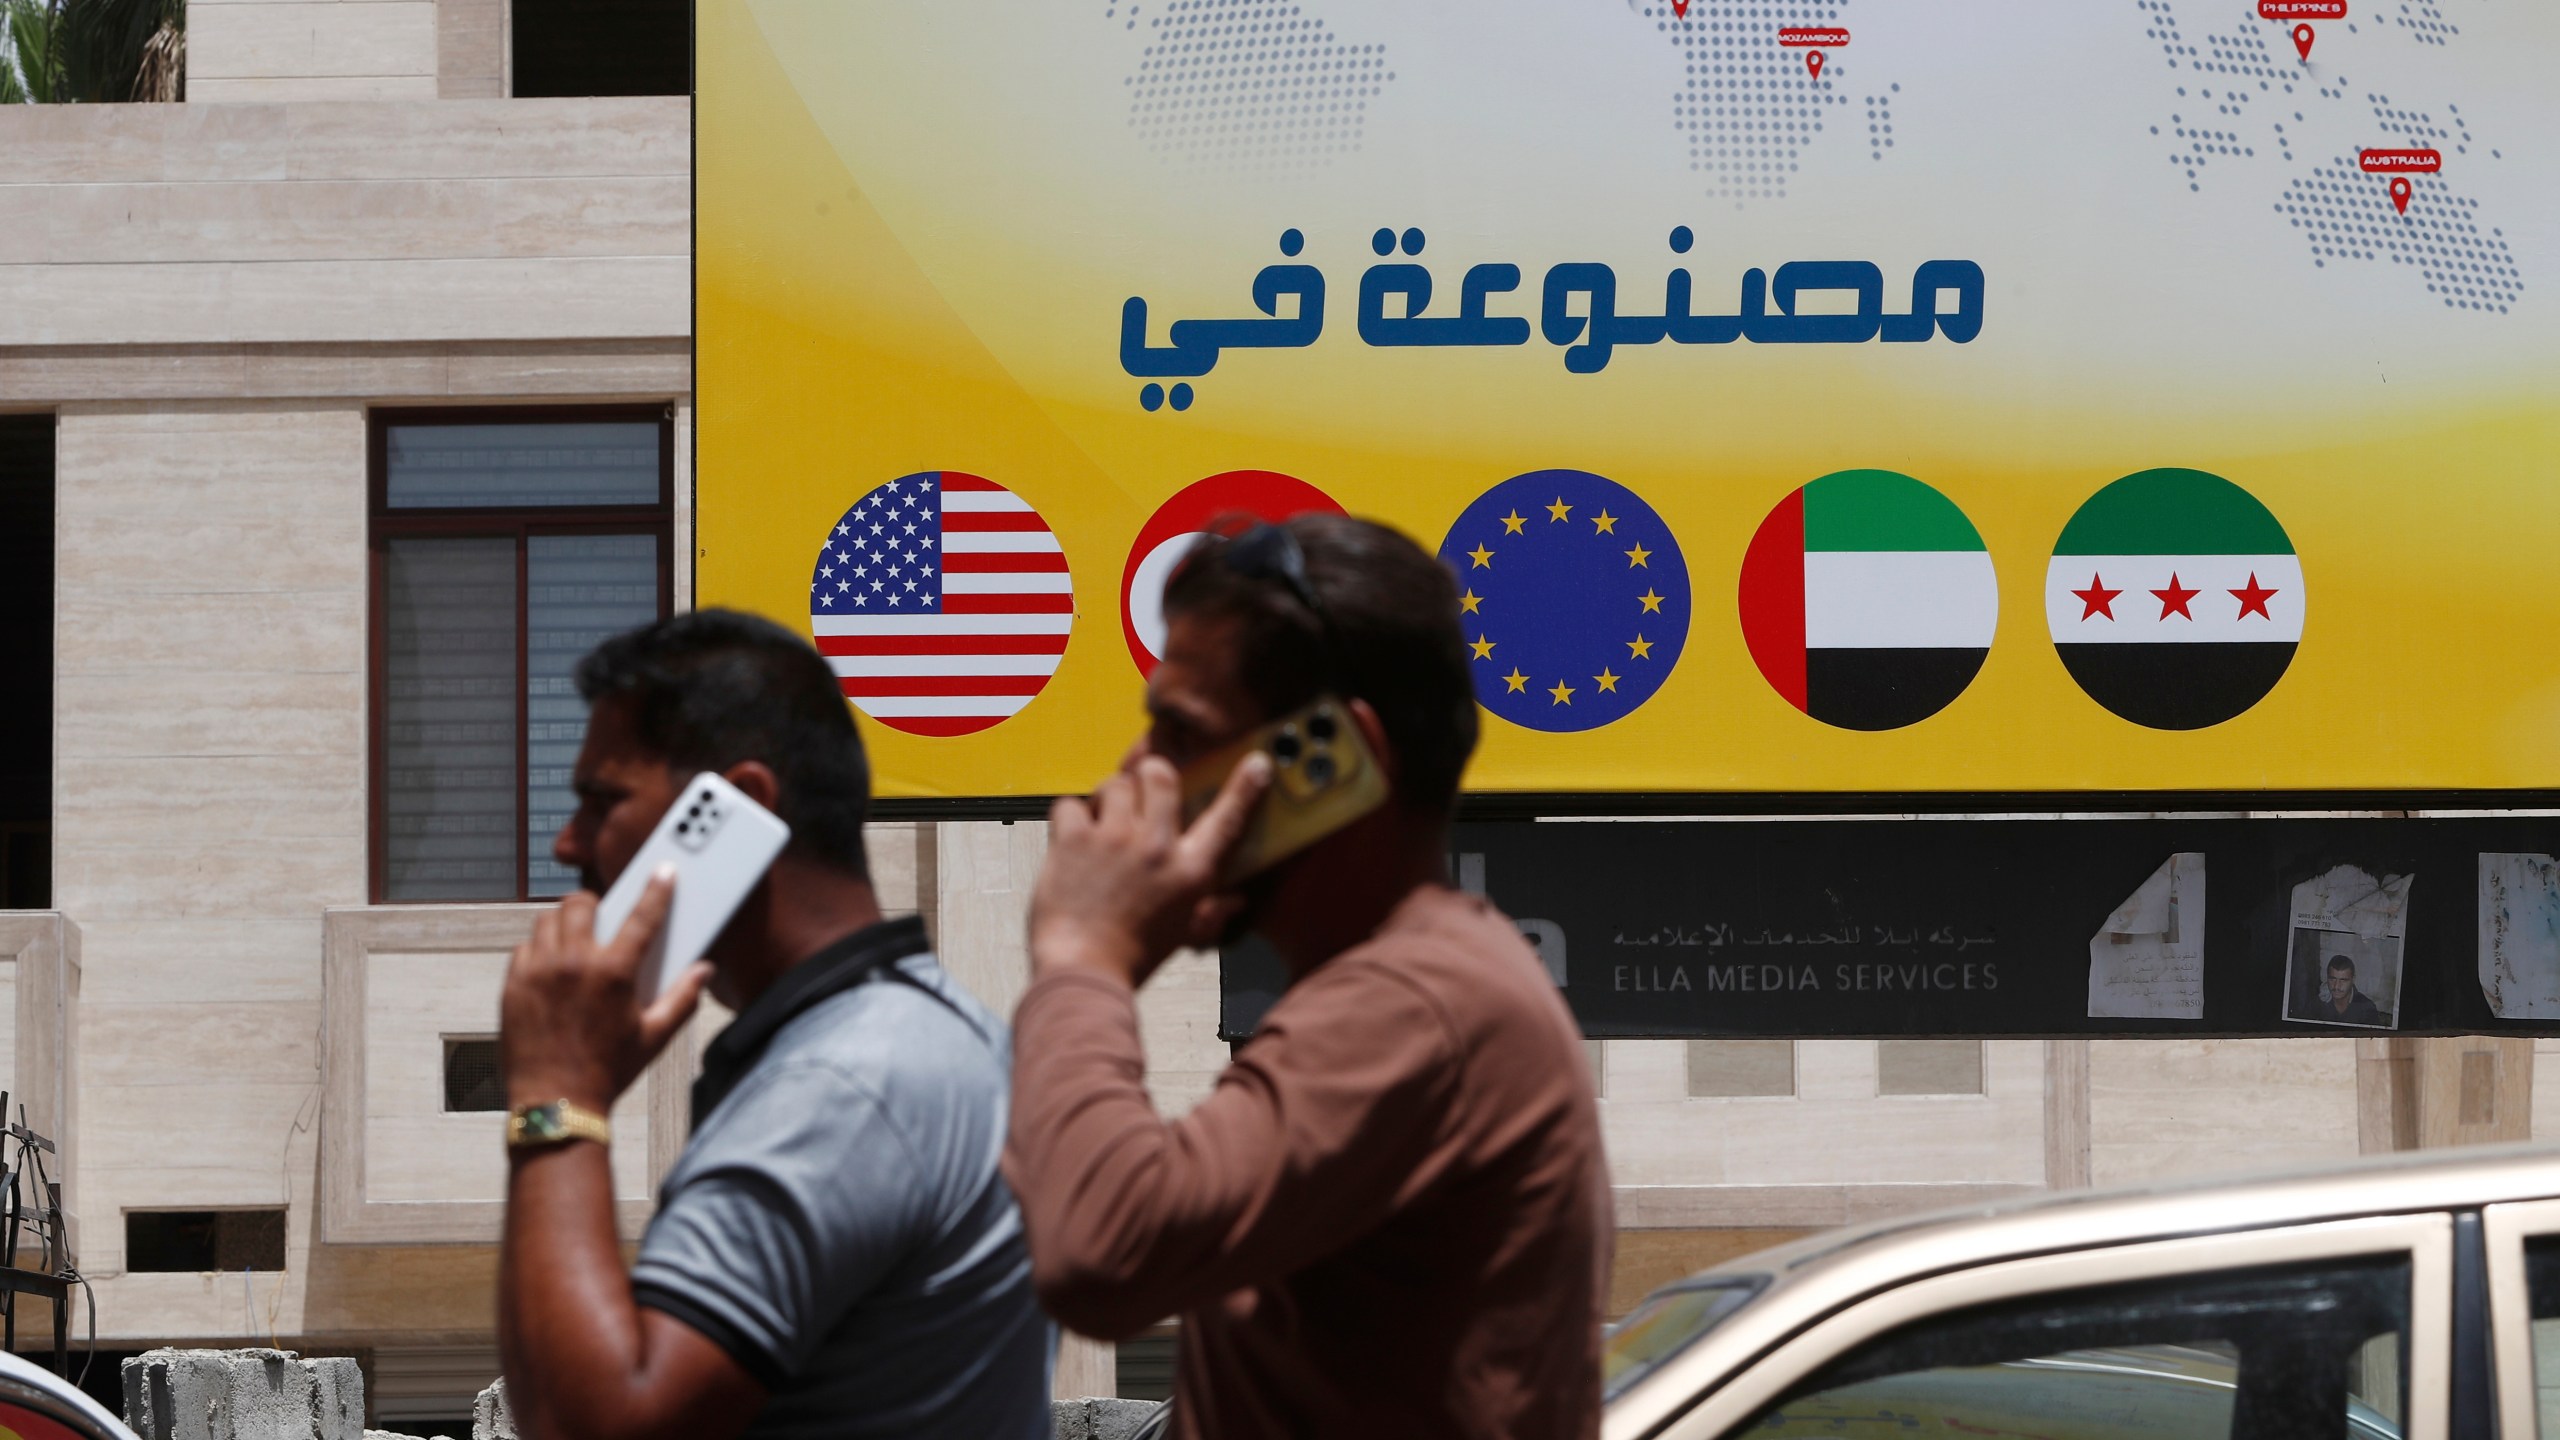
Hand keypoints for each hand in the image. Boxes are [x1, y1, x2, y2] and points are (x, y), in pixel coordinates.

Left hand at [500, 868, 712, 1112]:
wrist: (556, 1104)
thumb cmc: (607, 1071)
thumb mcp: (654, 1037)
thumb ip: (683, 999)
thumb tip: (703, 971)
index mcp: (613, 973)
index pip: (641, 916)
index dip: (656, 891)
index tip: (663, 873)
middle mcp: (573, 964)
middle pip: (580, 903)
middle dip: (594, 904)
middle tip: (601, 918)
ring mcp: (537, 973)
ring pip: (546, 921)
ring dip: (563, 923)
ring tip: (575, 940)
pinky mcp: (512, 986)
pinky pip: (523, 949)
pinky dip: (538, 949)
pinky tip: (550, 966)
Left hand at [1030, 752, 1270, 988]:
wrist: (1084, 970)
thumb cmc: (1134, 956)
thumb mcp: (1183, 932)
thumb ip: (1211, 912)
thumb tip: (1238, 904)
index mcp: (1190, 870)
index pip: (1227, 818)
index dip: (1244, 788)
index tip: (1256, 764)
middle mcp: (1157, 847)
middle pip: (1161, 776)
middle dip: (1149, 776)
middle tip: (1138, 794)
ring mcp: (1115, 839)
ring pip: (1113, 783)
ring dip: (1106, 797)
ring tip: (1100, 821)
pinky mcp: (1075, 840)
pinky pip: (1070, 804)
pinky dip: (1068, 817)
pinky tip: (1071, 838)